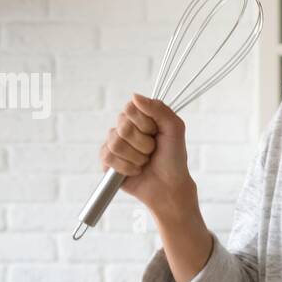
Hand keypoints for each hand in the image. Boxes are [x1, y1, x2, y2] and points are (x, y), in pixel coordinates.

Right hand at [99, 93, 194, 217]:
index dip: (145, 123)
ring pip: (116, 143)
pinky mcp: (107, 161)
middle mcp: (124, 127)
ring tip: (145, 162)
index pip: (130, 108)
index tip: (156, 132)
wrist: (169, 185)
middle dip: (144, 143)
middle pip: (123, 127)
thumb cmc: (173, 157)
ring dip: (137, 157)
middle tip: (152, 150)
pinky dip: (127, 167)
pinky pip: (109, 157)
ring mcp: (114, 143)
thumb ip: (159, 109)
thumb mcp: (174, 129)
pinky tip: (136, 170)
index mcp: (139, 117)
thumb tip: (134, 96)